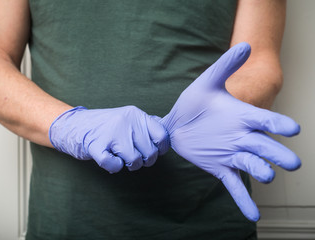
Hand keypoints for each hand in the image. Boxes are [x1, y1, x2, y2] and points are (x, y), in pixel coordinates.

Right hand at [49, 106, 169, 172]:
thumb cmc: (106, 125)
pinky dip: (114, 167)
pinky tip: (110, 160)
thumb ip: (146, 124)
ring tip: (120, 156)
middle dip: (143, 160)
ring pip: (135, 161)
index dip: (160, 149)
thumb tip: (165, 137)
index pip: (162, 136)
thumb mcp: (127, 117)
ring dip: (128, 164)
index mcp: (136, 114)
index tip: (152, 151)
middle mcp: (126, 121)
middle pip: (150, 153)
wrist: (75, 124)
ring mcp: (111, 133)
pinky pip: (115, 166)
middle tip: (132, 156)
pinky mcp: (96, 146)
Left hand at [160, 42, 300, 220]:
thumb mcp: (207, 82)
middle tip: (291, 162)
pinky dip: (243, 201)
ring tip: (265, 176)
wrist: (176, 123)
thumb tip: (245, 45)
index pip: (265, 121)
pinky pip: (234, 185)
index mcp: (242, 116)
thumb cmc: (194, 102)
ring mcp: (232, 154)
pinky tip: (253, 217)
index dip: (278, 124)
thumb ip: (225, 65)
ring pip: (252, 165)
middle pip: (265, 147)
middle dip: (277, 154)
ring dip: (260, 171)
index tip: (292, 128)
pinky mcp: (220, 168)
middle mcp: (242, 137)